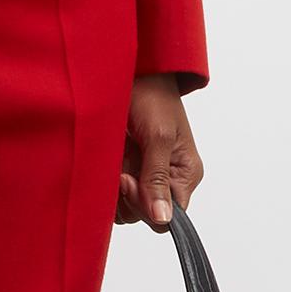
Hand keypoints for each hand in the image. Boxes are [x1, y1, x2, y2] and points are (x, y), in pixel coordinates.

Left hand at [117, 74, 202, 228]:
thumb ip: (157, 179)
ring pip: (127, 208)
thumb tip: (163, 217)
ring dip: (116, 191)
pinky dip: (106, 184)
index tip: (131, 180)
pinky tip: (106, 163)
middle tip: (121, 171)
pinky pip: (113, 195)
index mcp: (185, 174)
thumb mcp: (159, 137)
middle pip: (147, 215)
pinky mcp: (124, 170)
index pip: (171, 216)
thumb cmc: (152, 97)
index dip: (148, 207)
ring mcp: (143, 176)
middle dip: (130, 197)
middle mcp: (167, 179)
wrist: (133, 74)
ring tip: (115, 163)